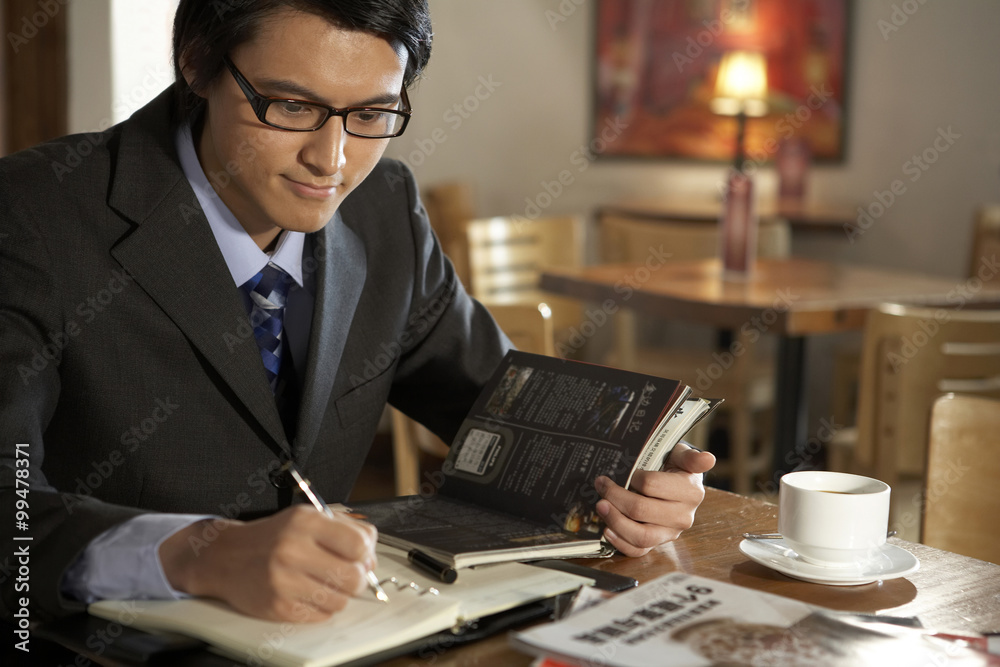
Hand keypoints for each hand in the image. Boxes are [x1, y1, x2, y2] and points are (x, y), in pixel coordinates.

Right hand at [159, 505, 377, 622]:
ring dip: (339, 595)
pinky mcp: (278, 606)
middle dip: (357, 579)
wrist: (225, 557)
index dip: (366, 554)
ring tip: (322, 583)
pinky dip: (321, 607)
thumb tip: (371, 555)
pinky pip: (321, 615)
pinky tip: (307, 593)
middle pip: (354, 577)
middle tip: (346, 575)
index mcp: (305, 522)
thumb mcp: (306, 518)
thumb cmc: (272, 537)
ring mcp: (284, 581)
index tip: (361, 557)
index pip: (359, 544)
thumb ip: (345, 529)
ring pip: (340, 601)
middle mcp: (293, 550)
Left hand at [594, 444, 715, 556]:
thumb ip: (691, 457)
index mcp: (690, 492)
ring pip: (640, 536)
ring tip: (601, 506)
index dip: (633, 477)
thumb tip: (708, 459)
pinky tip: (607, 529)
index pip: (652, 485)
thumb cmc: (676, 468)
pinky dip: (620, 542)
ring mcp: (670, 533)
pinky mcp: (658, 544)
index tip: (626, 470)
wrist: (679, 485)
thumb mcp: (683, 456)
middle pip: (641, 511)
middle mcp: (683, 516)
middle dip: (616, 497)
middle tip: (601, 485)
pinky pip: (638, 550)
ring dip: (615, 521)